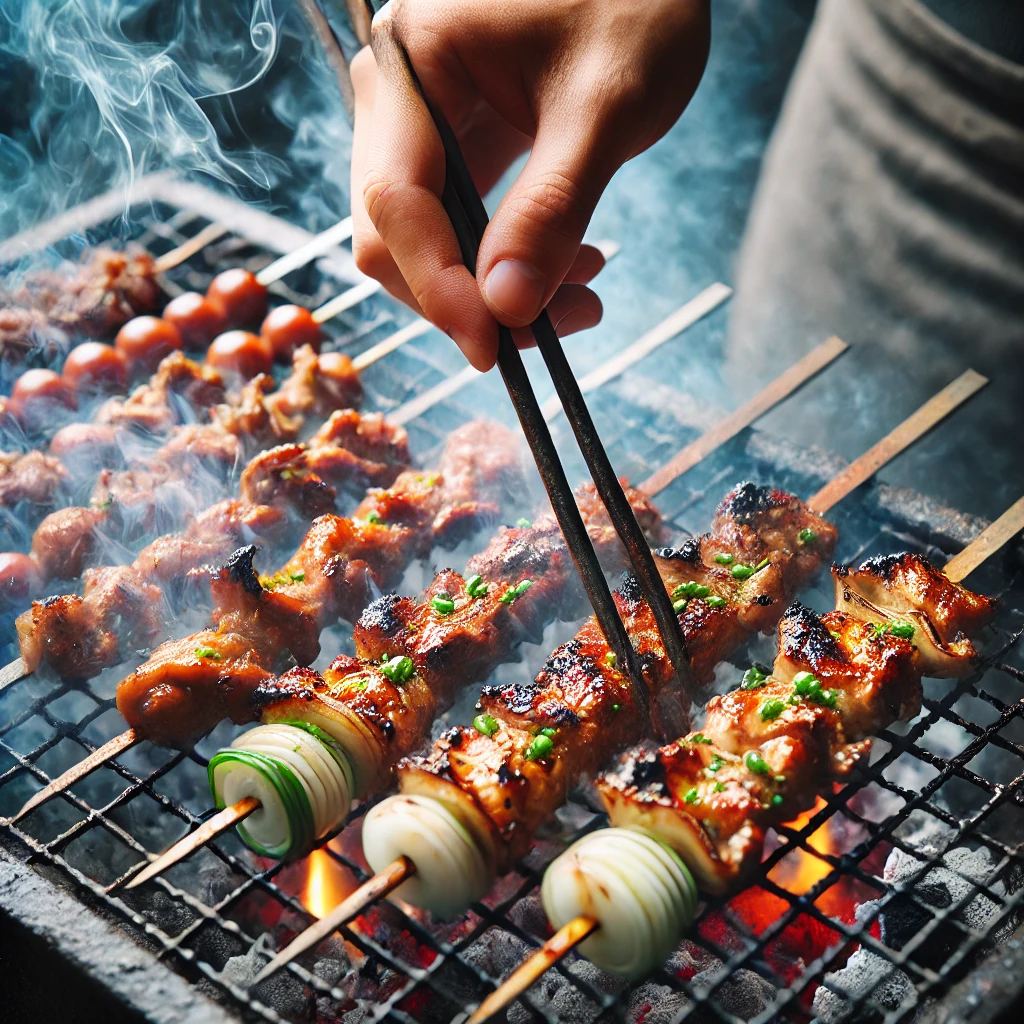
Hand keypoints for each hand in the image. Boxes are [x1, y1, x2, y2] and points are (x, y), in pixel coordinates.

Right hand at [350, 0, 710, 369]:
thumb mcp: (605, 106)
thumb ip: (551, 208)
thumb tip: (506, 308)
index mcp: (412, 63)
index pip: (395, 200)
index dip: (437, 286)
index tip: (490, 346)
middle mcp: (398, 96)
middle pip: (396, 232)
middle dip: (467, 296)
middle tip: (550, 329)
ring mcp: (425, 123)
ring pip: (428, 241)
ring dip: (494, 288)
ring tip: (583, 295)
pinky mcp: (459, 144)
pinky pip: (463, 225)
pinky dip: (509, 261)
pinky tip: (572, 269)